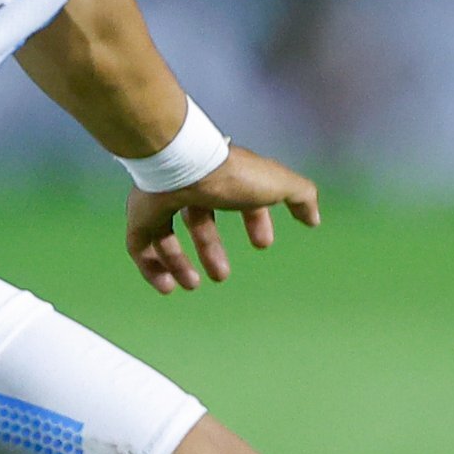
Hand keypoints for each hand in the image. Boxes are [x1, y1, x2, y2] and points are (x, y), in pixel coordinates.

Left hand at [126, 147, 319, 294]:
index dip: (255, 221)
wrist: (182, 165)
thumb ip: (301, 197)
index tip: (262, 244)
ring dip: (181, 265)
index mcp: (223, 177)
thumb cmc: (231, 174)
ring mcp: (161, 201)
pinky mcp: (139, 215)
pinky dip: (153, 269)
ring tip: (192, 286)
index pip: (239, 200)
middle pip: (200, 222)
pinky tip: (167, 287)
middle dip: (212, 250)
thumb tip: (313, 219)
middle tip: (222, 276)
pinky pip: (140, 247)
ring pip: (167, 237)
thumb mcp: (277, 184)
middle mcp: (190, 187)